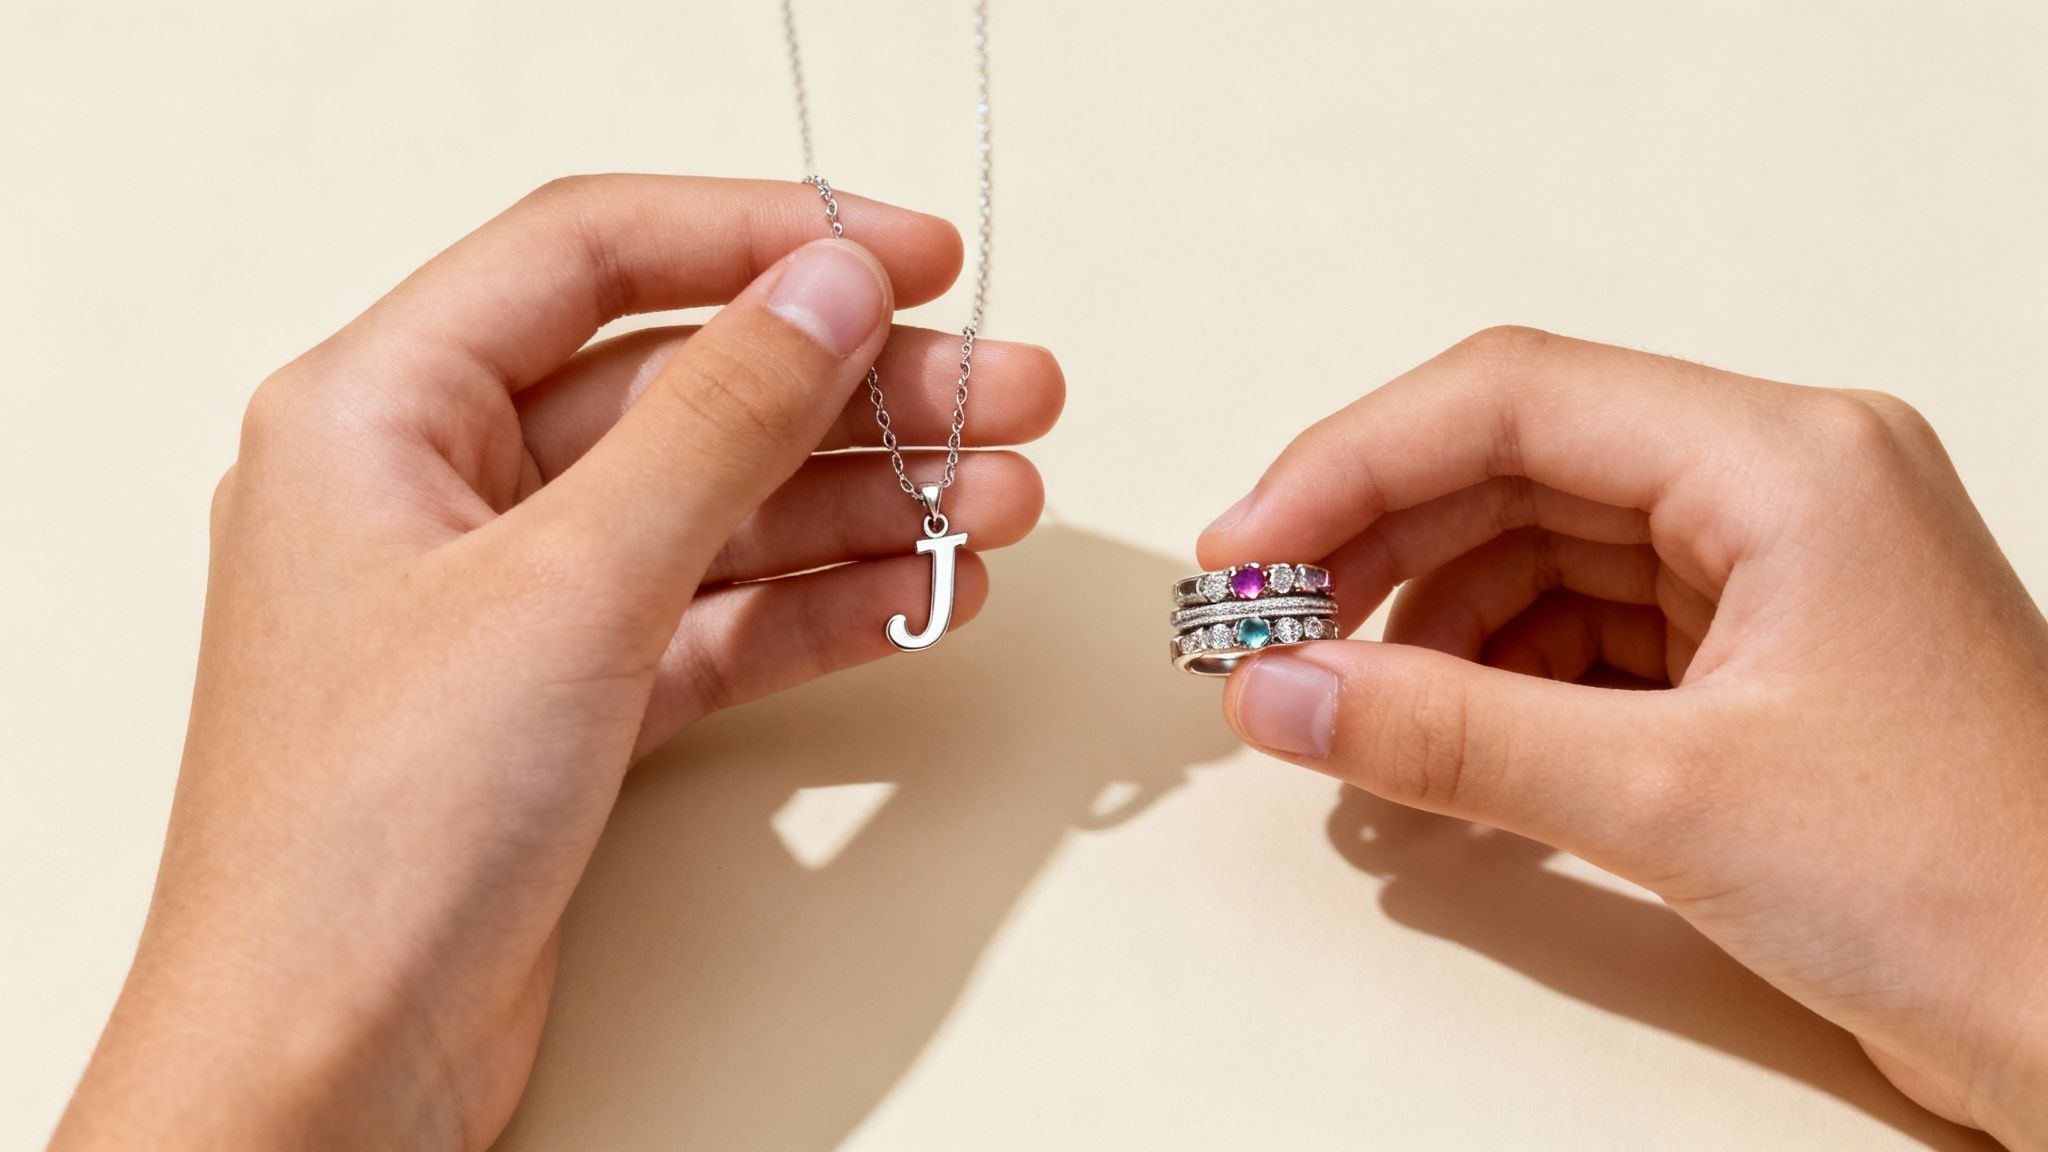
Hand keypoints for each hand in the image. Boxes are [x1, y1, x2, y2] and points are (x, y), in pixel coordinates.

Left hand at [52, 176, 1061, 1149]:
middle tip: (1005, 393)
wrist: (332, 1067)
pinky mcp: (569, 703)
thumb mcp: (568, 584)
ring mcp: (513, 603)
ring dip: (866, 501)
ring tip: (1001, 497)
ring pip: (720, 507)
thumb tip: (825, 293)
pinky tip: (923, 590)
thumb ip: (716, 421)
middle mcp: (440, 491)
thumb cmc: (367, 835)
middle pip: (684, 387)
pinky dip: (823, 603)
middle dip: (855, 390)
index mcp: (378, 410)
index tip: (907, 253)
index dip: (763, 236)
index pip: (593, 256)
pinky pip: (721, 615)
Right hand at [1202, 327, 2047, 1144]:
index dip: (1353, 463)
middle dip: (1374, 546)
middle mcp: (1780, 490)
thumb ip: (1454, 735)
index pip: (1516, 398)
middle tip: (1263, 630)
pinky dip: (1493, 682)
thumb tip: (1284, 690)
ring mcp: (1772, 574)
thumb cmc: (1979, 888)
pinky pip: (1583, 633)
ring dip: (1425, 626)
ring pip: (1539, 552)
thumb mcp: (1674, 796)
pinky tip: (1436, 742)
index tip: (1246, 549)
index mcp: (1788, 462)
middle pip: (1515, 467)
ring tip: (1338, 708)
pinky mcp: (1758, 660)